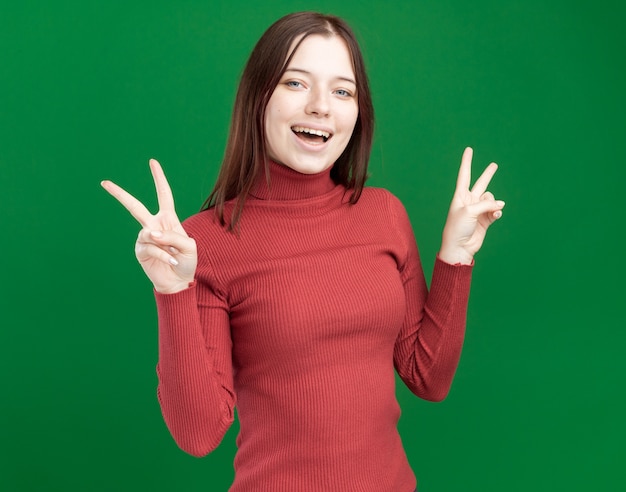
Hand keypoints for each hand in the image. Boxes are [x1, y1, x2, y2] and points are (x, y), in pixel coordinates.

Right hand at [101, 159, 196, 293]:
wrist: (179, 281)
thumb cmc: (186, 261)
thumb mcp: (188, 246)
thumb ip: (173, 237)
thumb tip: (151, 234)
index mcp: (168, 219)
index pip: (163, 195)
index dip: (159, 178)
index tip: (152, 162)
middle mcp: (154, 225)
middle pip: (134, 206)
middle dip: (119, 194)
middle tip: (104, 183)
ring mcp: (145, 238)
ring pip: (148, 233)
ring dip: (165, 245)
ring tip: (175, 255)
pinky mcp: (140, 251)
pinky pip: (150, 248)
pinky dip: (164, 255)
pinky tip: (172, 262)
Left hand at [438, 147, 504, 264]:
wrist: (459, 247)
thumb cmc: (458, 228)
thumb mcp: (470, 211)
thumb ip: (486, 204)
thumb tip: (500, 205)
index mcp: (460, 196)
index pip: (465, 174)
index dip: (467, 162)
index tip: (469, 149)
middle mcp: (469, 201)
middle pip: (481, 184)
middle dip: (488, 174)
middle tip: (494, 165)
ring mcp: (478, 210)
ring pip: (491, 199)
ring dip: (493, 203)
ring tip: (491, 211)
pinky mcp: (485, 220)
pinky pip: (495, 211)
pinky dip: (497, 212)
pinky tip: (495, 215)